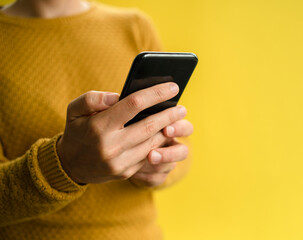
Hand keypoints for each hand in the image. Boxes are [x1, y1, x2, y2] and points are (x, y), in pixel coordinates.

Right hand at [57, 82, 186, 183]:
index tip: (172, 87)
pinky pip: (148, 156)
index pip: (134, 104)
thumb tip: (119, 97)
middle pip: (149, 126)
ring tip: (177, 119)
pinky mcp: (125, 173)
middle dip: (169, 115)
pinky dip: (158, 144)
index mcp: (99, 126)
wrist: (69, 165)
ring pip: (152, 143)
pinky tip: (165, 135)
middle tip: (182, 108)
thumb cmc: (77, 131)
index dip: (156, 94)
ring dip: (168, 130)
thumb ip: (94, 99)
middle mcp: (111, 146)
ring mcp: (119, 162)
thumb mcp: (75, 109)